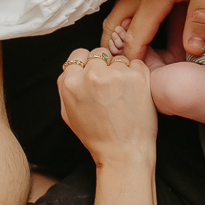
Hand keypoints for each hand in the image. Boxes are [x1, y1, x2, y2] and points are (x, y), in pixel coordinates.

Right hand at [57, 48, 157, 168]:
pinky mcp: (137, 76)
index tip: (95, 75)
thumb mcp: (68, 112)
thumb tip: (71, 68)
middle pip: (100, 53)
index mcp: (71, 82)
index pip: (79, 54)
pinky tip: (134, 92)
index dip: (88, 64)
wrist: (123, 152)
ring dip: (122, 70)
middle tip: (111, 86)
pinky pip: (137, 63)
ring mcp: (116, 74)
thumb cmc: (97, 136)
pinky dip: (137, 74)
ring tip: (123, 93)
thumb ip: (66, 87)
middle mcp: (92, 75)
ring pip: (119, 58)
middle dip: (105, 65)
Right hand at [102, 0, 204, 58]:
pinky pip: (121, 7)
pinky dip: (119, 24)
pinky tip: (126, 36)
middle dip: (111, 48)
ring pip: (114, 15)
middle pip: (114, 25)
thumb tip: (193, 48)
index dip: (132, 55)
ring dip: (112, 36)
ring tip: (117, 57)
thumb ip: (201, 18)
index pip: (136, 33)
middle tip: (117, 68)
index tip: (133, 72)